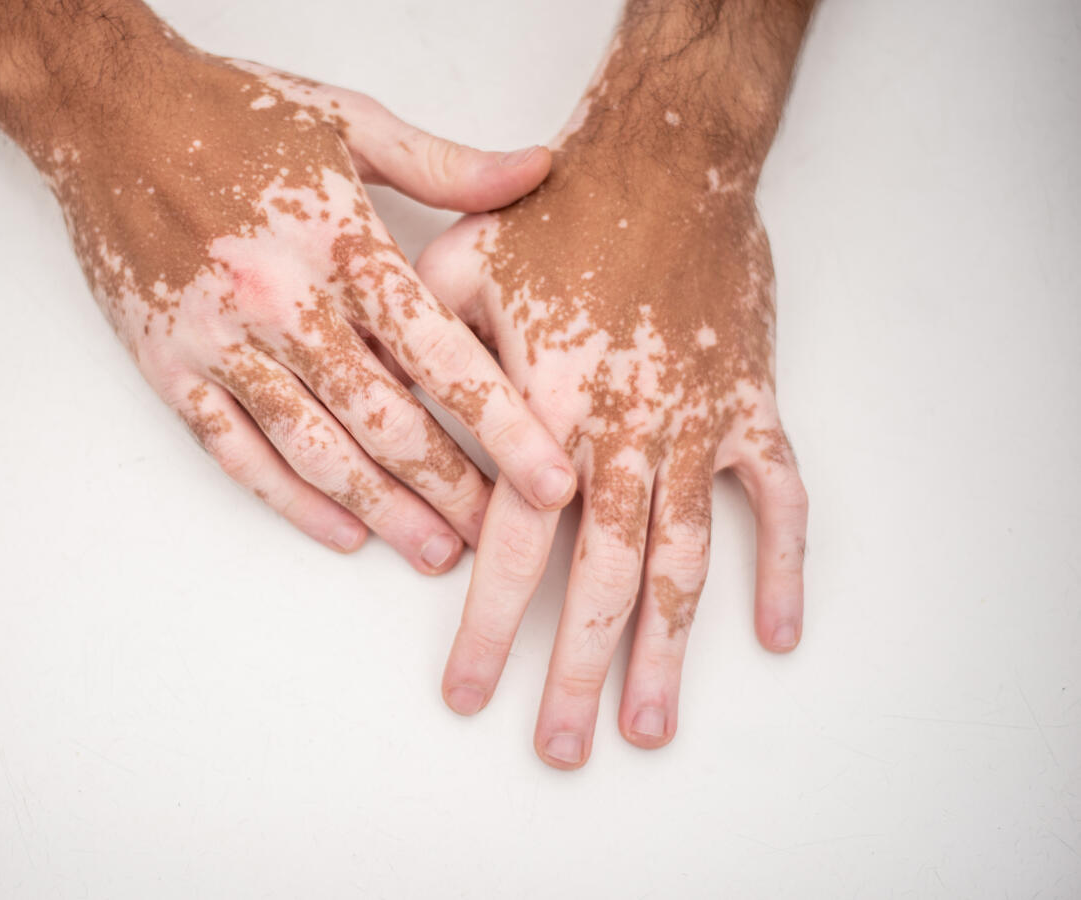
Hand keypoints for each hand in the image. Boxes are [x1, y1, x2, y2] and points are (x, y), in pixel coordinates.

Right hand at [0, 0, 577, 572]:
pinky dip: (291, 501)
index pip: (440, 354)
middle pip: (385, 419)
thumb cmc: (228, 113)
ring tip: (434, 552)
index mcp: (340, 242)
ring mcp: (222, 343)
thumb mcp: (348, 120)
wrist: (102, 114)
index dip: (504, 426)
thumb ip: (447, 164)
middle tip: (502, 537)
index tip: (552, 480)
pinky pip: (237, 453)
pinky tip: (341, 531)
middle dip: (450, 488)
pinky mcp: (171, 368)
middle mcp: (283, 302)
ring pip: (315, 450)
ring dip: (382, 510)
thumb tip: (538, 170)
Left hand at [417, 1, 811, 765]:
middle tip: (562, 747)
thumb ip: (425, 357)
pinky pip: (779, 499)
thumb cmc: (557, 213)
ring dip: (670, 650)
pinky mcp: (750, 407)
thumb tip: (388, 425)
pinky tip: (776, 632)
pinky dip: (784, 567)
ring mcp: (697, 425)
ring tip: (652, 725)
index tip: (471, 695)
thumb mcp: (457, 270)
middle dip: (581, 671)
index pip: (512, 544)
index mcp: (549, 408)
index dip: (490, 627)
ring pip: (686, 559)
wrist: (668, 160)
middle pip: (603, 576)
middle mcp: (625, 432)